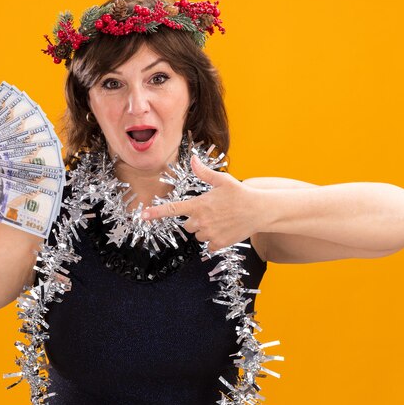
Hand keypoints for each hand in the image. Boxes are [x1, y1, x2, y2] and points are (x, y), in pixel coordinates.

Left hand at [142, 155, 261, 251]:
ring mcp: (210, 233)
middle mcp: (201, 220)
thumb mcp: (223, 180)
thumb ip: (204, 173)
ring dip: (205, 230)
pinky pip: (209, 245)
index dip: (157, 212)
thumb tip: (193, 159)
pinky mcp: (218, 244)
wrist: (260, 211)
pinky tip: (225, 229)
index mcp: (199, 204)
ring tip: (221, 220)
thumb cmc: (240, 194)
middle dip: (195, 220)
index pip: (173, 209)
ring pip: (197, 235)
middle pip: (187, 225)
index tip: (143, 216)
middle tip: (212, 212)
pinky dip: (215, 239)